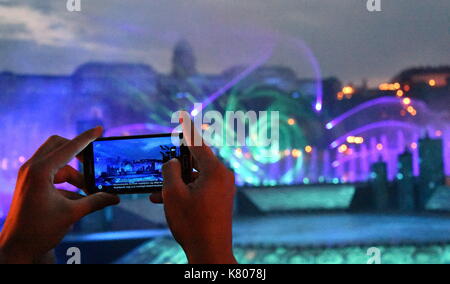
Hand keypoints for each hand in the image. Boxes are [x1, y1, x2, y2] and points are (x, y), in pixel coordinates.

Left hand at [0, 127, 119, 263]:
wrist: (17, 247)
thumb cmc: (40, 230)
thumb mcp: (73, 213)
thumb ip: (96, 201)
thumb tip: (116, 197)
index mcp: (40, 171)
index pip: (68, 147)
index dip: (86, 138)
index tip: (99, 129)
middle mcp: (32, 168)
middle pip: (59, 145)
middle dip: (78, 151)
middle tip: (94, 161)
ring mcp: (29, 174)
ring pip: (57, 160)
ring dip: (74, 172)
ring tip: (89, 190)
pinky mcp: (30, 182)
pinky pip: (52, 172)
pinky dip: (66, 180)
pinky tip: (78, 196)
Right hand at [150, 117, 236, 263]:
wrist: (210, 252)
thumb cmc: (193, 223)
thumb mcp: (173, 194)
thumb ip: (170, 171)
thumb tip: (172, 162)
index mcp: (215, 170)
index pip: (197, 143)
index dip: (186, 130)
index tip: (182, 116)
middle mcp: (222, 176)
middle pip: (196, 160)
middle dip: (175, 165)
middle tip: (162, 165)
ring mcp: (222, 188)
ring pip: (195, 176)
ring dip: (176, 182)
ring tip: (157, 193)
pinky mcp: (220, 199)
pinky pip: (200, 187)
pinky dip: (184, 191)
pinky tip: (166, 200)